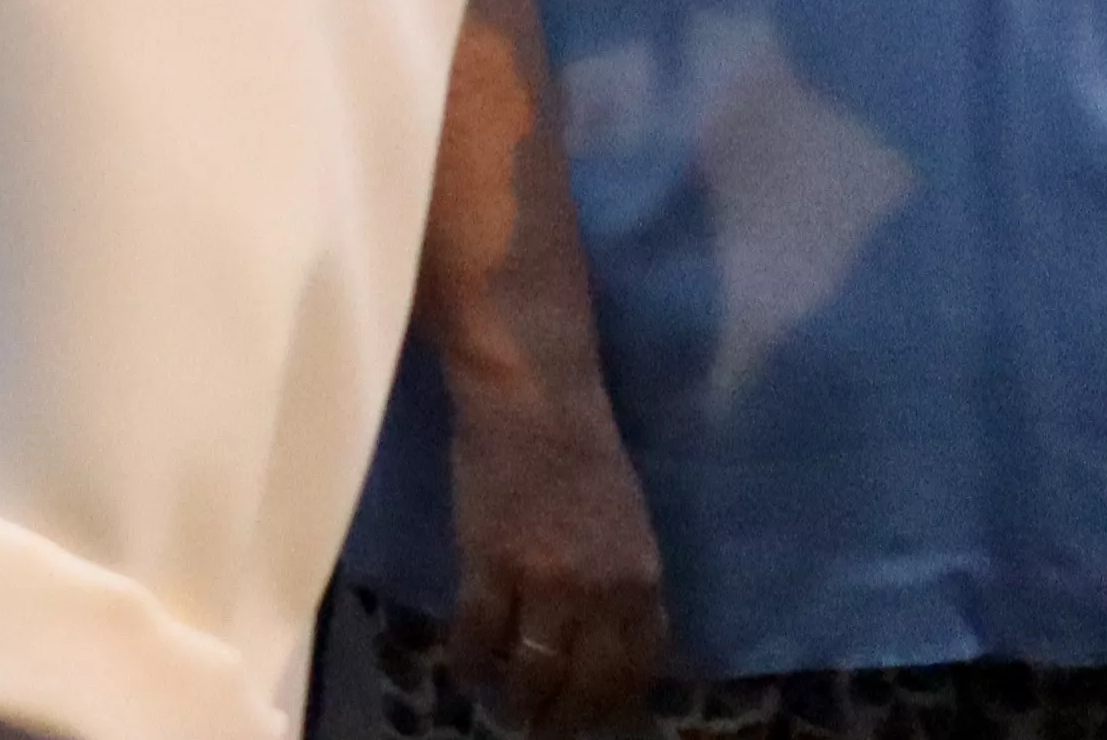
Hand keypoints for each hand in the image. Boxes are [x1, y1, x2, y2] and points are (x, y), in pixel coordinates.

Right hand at [444, 385, 671, 737]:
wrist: (533, 400)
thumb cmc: (580, 453)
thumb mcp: (626, 528)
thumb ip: (623, 584)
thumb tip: (608, 639)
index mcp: (643, 581)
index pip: (636, 670)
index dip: (612, 706)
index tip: (592, 721)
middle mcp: (605, 592)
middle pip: (588, 682)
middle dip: (565, 718)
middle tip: (542, 731)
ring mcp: (547, 580)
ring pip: (533, 669)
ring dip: (518, 701)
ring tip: (504, 712)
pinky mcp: (491, 562)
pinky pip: (479, 633)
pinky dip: (470, 659)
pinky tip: (463, 669)